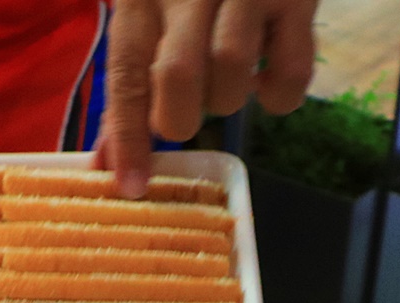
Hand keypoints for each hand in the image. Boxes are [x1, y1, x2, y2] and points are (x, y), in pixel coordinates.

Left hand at [96, 0, 318, 196]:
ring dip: (226, 101)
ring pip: (232, 70)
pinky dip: (279, 96)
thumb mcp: (148, 21)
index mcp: (141, 1)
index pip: (126, 77)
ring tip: (226, 85)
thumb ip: (130, 89)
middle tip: (185, 117)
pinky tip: (267, 81)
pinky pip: (293, 70)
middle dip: (180, 118)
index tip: (130, 186)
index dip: (127, 138)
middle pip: (178, 74)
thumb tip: (106, 163)